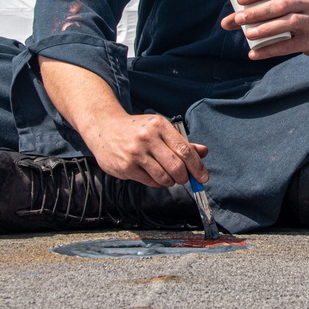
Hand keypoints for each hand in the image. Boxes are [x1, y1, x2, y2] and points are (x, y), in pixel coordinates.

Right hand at [37, 57, 207, 186]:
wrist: (104, 127)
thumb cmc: (137, 129)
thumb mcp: (160, 128)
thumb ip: (182, 141)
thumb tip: (203, 152)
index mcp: (159, 125)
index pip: (185, 149)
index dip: (197, 166)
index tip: (203, 176)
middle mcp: (147, 137)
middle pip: (176, 166)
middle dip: (185, 177)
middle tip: (185, 178)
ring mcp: (135, 153)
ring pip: (163, 177)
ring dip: (171, 181)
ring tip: (169, 177)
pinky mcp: (126, 166)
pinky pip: (150, 181)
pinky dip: (157, 182)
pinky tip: (154, 175)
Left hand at [220, 0, 308, 59]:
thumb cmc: (297, 11)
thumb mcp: (284, 4)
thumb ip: (257, 10)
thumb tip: (225, 23)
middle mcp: (308, 2)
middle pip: (281, 4)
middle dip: (258, 12)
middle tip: (239, 18)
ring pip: (288, 22)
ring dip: (265, 28)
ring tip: (247, 34)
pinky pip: (290, 45)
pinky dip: (270, 50)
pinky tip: (254, 53)